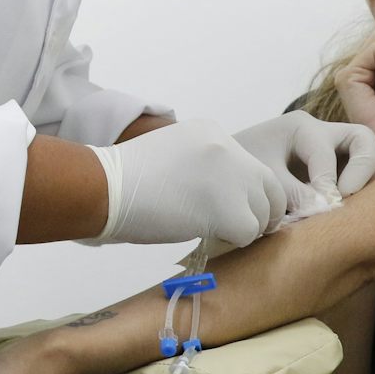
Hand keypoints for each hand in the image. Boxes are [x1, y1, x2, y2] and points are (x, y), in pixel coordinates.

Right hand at [97, 118, 288, 247]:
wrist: (105, 187)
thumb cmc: (127, 179)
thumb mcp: (175, 154)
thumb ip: (206, 166)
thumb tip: (229, 196)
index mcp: (213, 132)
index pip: (251, 167)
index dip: (247, 193)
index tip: (234, 209)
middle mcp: (228, 148)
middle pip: (269, 188)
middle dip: (260, 212)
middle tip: (240, 229)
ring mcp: (231, 177)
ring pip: (261, 214)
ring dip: (241, 228)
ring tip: (208, 229)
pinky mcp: (228, 208)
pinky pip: (247, 234)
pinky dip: (230, 241)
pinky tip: (203, 234)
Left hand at [232, 110, 374, 200]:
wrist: (226, 170)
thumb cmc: (242, 168)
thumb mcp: (265, 179)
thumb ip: (294, 193)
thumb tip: (327, 209)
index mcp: (300, 127)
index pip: (325, 153)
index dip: (327, 183)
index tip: (324, 207)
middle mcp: (321, 132)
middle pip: (363, 139)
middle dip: (364, 167)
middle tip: (349, 196)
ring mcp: (331, 148)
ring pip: (366, 156)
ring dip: (365, 180)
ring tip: (349, 204)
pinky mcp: (334, 167)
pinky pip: (358, 172)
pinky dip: (357, 188)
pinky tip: (340, 209)